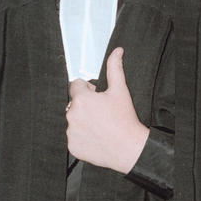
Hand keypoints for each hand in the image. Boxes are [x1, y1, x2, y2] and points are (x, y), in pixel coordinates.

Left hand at [65, 48, 148, 173]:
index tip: (99, 97)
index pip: (76, 85)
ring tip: (100, 126)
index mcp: (81, 99)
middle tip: (102, 113)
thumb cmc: (125, 119)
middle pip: (74, 103)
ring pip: (74, 120)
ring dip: (83, 121)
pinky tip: (96, 137)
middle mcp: (72, 115)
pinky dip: (82, 137)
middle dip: (85, 105)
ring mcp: (71, 132)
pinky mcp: (73, 147)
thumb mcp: (120, 90)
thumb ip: (115, 67)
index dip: (88, 90)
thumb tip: (117, 51)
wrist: (129, 148)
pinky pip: (74, 137)